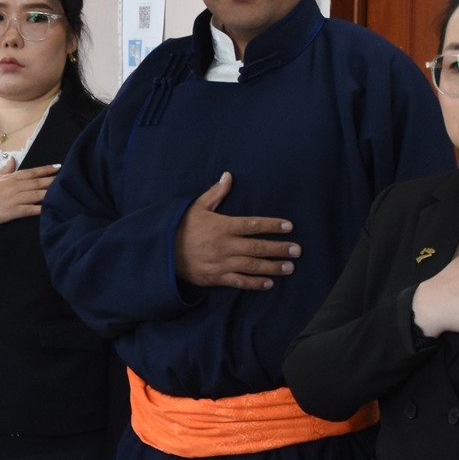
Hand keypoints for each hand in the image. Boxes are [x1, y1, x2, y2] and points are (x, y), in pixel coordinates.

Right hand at [0, 161, 60, 244]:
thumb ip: (4, 169)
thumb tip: (12, 159)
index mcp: (10, 177)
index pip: (32, 172)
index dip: (46, 169)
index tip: (58, 166)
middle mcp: (14, 187)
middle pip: (38, 182)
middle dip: (53, 180)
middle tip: (68, 177)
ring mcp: (14, 199)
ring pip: (37, 195)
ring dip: (50, 193)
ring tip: (63, 191)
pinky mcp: (12, 212)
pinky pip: (30, 210)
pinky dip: (41, 209)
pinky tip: (50, 209)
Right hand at [172, 172, 298, 289]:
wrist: (161, 252)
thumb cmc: (180, 227)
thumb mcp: (196, 207)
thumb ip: (215, 193)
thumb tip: (228, 175)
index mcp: (222, 226)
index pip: (252, 225)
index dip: (272, 225)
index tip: (289, 226)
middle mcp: (224, 245)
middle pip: (257, 247)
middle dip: (279, 248)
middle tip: (297, 250)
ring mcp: (220, 263)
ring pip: (251, 266)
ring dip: (272, 267)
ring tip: (290, 267)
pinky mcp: (215, 278)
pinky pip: (238, 282)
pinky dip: (254, 283)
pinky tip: (268, 283)